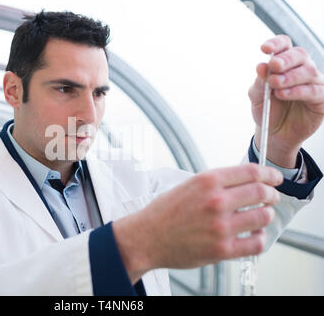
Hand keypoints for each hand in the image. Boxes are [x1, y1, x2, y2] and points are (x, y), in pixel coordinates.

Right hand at [113, 164, 282, 282]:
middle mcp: (216, 201)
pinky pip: (255, 244)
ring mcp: (220, 226)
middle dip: (272, 194)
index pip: (251, 171)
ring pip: (262, 217)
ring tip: (261, 217)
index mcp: (207, 181)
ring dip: (266, 215)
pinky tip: (254, 236)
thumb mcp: (188, 186)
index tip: (274, 178)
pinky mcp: (221, 249)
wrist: (146, 237)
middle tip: (271, 197)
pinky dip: (260, 239)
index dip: (269, 174)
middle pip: (261, 192)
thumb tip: (244, 182)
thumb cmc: (164, 212)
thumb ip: (216, 183)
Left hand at [249, 35, 323, 167]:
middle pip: (300, 55)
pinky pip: (314, 91)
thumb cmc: (266, 110)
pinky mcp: (321, 99)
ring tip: (275, 84)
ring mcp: (313, 83)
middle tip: (273, 66)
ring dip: (290, 76)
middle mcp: (301, 69)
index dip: (277, 43)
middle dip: (286, 59)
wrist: (273, 133)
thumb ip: (259, 82)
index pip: (284, 45)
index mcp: (284, 64)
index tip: (265, 49)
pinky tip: (283, 94)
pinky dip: (298, 91)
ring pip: (309, 71)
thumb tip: (261, 66)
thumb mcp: (257, 96)